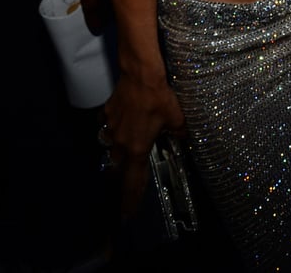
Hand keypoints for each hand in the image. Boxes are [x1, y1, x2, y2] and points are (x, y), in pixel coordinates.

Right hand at [99, 70, 185, 216]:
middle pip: (119, 166)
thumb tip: (184, 138)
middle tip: (130, 173)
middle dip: (124, 172)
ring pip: (111, 146)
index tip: (127, 214)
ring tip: (126, 145)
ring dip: (118, 149)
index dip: (131, 199)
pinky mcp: (106, 113)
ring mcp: (111, 128)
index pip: (133, 181)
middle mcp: (121, 143)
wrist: (140, 75)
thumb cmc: (159, 98)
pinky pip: (107, 126)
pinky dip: (112, 127)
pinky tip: (120, 121)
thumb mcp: (176, 118)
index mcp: (137, 148)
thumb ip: (180, 132)